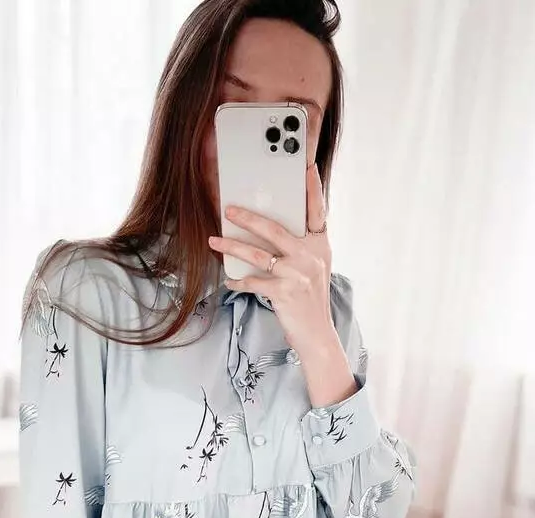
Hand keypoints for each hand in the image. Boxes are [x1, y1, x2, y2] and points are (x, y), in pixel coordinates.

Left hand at [207, 161, 336, 358]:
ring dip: (232, 246)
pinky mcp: (283, 292)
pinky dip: (238, 281)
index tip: (305, 165)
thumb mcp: (314, 268)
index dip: (313, 188)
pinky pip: (253, 281)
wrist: (317, 334)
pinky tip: (229, 279)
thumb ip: (301, 246)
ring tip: (215, 240)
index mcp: (320, 246)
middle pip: (275, 228)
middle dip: (248, 217)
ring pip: (258, 253)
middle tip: (229, 209)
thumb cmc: (310, 300)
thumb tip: (269, 228)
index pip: (317, 211)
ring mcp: (297, 274)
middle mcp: (311, 256)